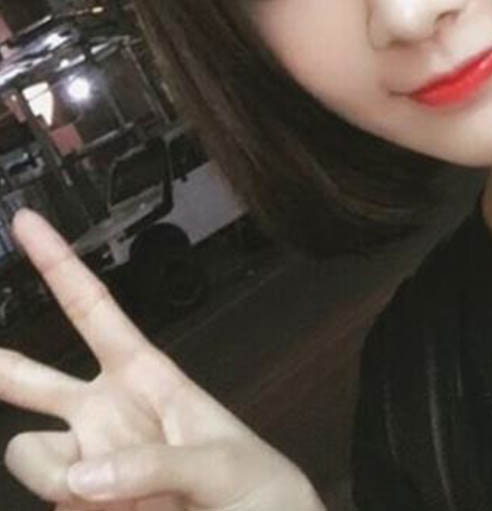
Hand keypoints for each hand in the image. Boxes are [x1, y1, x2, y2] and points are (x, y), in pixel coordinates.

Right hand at [0, 209, 324, 509]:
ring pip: (32, 459)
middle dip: (4, 368)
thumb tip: (79, 478)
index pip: (93, 310)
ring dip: (59, 480)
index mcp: (144, 376)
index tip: (27, 222)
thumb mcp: (220, 462)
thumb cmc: (254, 487)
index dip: (59, 265)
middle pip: (35, 381)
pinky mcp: (85, 508)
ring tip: (124, 503)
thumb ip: (152, 466)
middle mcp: (107, 414)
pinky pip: (55, 505)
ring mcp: (92, 464)